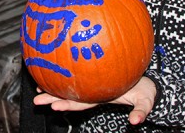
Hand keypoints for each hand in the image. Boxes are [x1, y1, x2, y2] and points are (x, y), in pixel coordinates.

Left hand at [33, 77, 156, 124]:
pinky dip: (66, 70)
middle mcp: (94, 92)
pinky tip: (55, 63)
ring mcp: (93, 84)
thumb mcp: (145, 102)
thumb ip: (140, 111)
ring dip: (54, 87)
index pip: (82, 103)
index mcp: (102, 97)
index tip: (54, 107)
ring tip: (37, 86)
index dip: (68, 105)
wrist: (148, 82)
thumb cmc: (145, 91)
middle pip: (70, 97)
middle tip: (37, 99)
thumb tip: (135, 122)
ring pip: (71, 86)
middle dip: (53, 99)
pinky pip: (78, 72)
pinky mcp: (96, 73)